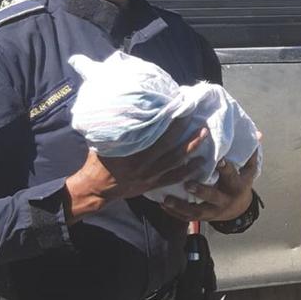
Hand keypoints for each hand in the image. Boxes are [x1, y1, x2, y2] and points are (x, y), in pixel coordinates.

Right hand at [63, 120, 207, 223]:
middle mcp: (145, 165)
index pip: (158, 135)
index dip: (172, 124)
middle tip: (201, 122)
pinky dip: (188, 171)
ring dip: (192, 149)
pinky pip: (174, 178)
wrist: (95, 188)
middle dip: (187, 134)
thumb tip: (127, 113)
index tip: (182, 110)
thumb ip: (119, 132)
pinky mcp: (153, 184)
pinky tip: (200, 164)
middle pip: (172, 147)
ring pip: (176, 162)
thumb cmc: (98, 162)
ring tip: (204, 137)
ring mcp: (151, 176)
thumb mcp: (104, 144)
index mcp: (134, 153)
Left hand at [160, 150, 259, 222]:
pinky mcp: (204, 217)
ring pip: (197, 212)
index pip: (231, 175)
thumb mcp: (248, 170)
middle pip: (213, 197)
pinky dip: (175, 213)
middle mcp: (225, 199)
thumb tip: (258, 134)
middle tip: (187, 183)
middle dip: (201, 191)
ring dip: (181, 206)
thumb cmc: (240, 182)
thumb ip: (250, 153)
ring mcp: (214, 211)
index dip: (226, 168)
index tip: (220, 159)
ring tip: (167, 199)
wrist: (239, 209)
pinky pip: (188, 218)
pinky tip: (163, 205)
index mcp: (236, 185)